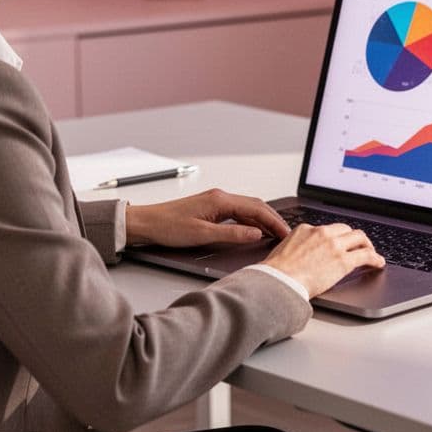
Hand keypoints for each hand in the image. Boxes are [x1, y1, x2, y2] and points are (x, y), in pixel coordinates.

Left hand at [125, 188, 290, 247]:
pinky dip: (251, 221)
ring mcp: (216, 202)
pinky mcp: (211, 209)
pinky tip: (255, 230)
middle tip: (286, 234)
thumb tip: (255, 234)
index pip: (256, 209)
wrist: (145, 223)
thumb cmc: (167, 227)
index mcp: (220, 200)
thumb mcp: (202, 235)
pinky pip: (238, 212)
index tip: (286, 233)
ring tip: (275, 233)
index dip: (274, 222)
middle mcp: (220, 197)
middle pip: (255, 206)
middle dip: (273, 219)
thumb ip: (231, 234)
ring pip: (248, 208)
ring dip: (263, 220)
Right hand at [261, 222, 385, 297]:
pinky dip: (375, 258)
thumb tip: (300, 255)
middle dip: (353, 238)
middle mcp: (322, 233)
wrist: (279, 281)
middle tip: (358, 246)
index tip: (339, 242)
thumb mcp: (284, 250)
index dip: (336, 237)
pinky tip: (378, 263)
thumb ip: (297, 246)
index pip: (327, 229)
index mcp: (305, 229)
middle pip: (345, 229)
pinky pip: (366, 256)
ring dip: (367, 244)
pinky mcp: (344, 261)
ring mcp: (334, 245)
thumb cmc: (276, 272)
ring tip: (371, 252)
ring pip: (359, 237)